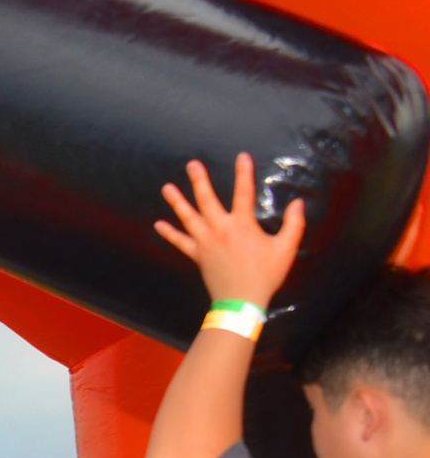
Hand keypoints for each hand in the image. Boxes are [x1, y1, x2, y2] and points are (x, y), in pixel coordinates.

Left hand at [156, 153, 304, 308]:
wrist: (241, 301)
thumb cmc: (266, 274)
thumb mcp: (286, 248)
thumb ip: (294, 224)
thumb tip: (298, 204)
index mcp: (242, 225)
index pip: (244, 192)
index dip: (243, 173)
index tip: (242, 156)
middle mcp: (220, 229)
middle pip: (207, 200)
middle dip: (199, 180)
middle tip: (192, 164)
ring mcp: (205, 242)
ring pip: (188, 217)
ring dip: (177, 202)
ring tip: (166, 187)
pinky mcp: (197, 255)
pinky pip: (180, 242)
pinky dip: (169, 233)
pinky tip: (158, 224)